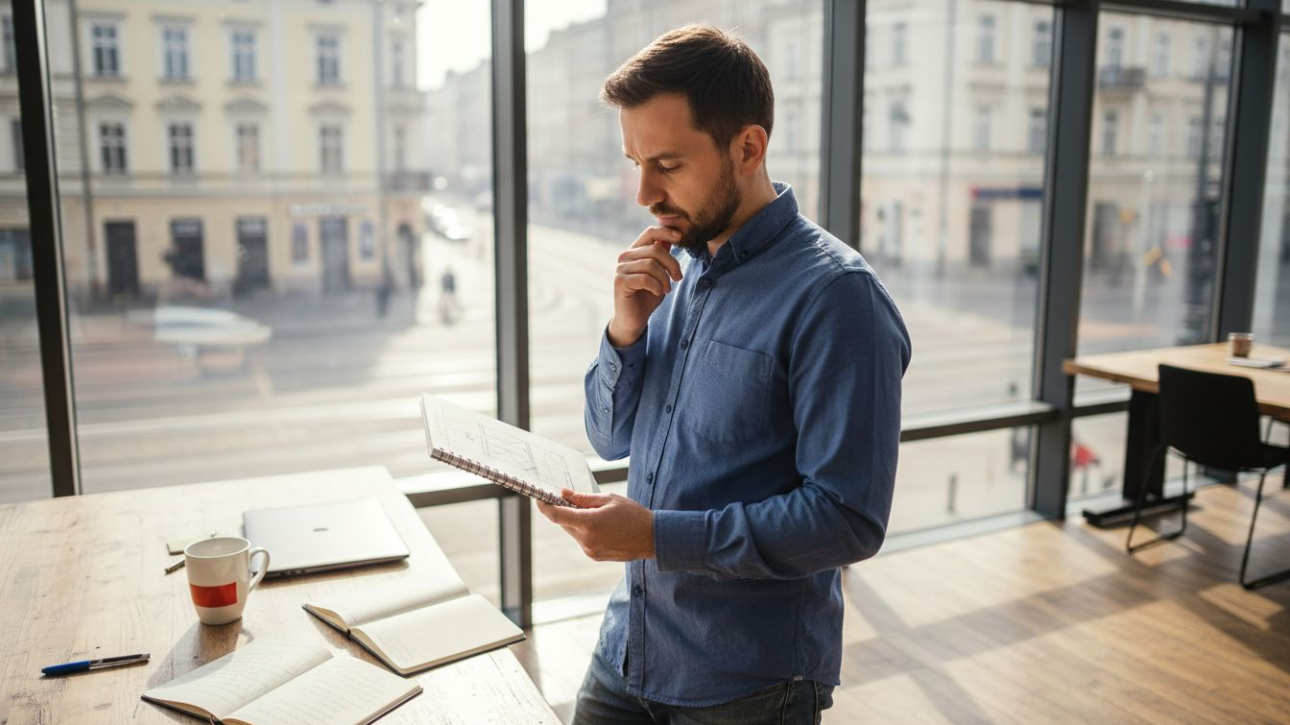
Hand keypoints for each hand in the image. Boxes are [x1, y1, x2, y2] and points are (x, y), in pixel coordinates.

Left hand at [536, 489, 655, 561]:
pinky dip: (585, 530)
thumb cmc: (633, 515)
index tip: (540, 499)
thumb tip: (564, 495)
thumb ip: (583, 498)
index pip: (557, 515)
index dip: (545, 507)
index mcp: (589, 523)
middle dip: (564, 511)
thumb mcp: (609, 499)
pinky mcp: (594, 556)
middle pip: (564, 523)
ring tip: (594, 512)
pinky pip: (582, 540)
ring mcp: (590, 550)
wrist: (652, 538)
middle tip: (569, 499)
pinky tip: (601, 525)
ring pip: (573, 532)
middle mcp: (586, 540)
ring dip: (576, 521)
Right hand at [608, 227, 684, 346]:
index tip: (681, 237)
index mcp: (635, 251)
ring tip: (667, 289)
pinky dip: (656, 286)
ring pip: (651, 264)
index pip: (650, 232)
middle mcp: (625, 256)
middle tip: (678, 278)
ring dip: (664, 278)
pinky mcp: (620, 281)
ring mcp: (621, 268)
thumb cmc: (648, 296)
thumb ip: (663, 256)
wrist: (634, 319)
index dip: (666, 231)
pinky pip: (645, 278)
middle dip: (672, 264)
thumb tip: (673, 236)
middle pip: (655, 249)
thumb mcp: (660, 274)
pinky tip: (658, 293)